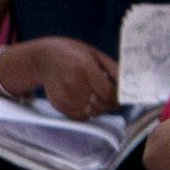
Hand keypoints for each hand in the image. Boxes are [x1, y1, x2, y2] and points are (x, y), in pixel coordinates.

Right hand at [3, 39, 120, 120]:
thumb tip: (127, 84)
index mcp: (85, 66)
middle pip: (101, 105)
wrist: (42, 57)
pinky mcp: (58, 103)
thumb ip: (112, 68)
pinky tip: (82, 99)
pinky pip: (79, 116)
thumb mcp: (93, 53)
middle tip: (106, 96)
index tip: (119, 97)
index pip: (108, 92)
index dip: (117, 98)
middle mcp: (74, 81)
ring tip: (92, 95)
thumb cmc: (71, 53)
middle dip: (108, 103)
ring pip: (91, 112)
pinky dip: (85, 111)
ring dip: (96, 107)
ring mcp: (64, 94)